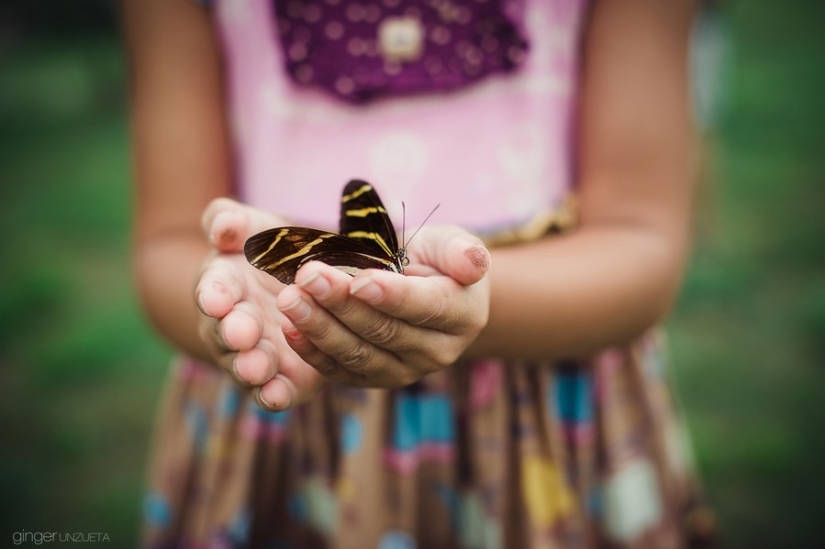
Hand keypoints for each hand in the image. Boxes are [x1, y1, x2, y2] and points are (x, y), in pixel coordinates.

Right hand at [194, 198, 325, 409]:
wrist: (305, 287)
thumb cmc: (272, 251)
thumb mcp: (255, 226)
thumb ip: (230, 220)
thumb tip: (221, 227)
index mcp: (224, 285)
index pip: (213, 288)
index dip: (214, 294)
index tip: (216, 298)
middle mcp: (232, 324)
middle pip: (226, 332)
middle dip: (233, 333)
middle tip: (242, 333)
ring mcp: (255, 354)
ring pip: (245, 365)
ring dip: (250, 368)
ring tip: (258, 368)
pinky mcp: (283, 379)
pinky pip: (273, 391)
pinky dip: (272, 396)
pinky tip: (277, 397)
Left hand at [276, 225, 490, 386]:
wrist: (426, 289)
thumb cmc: (437, 260)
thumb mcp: (453, 245)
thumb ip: (462, 252)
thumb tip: (473, 263)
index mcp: (462, 316)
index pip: (425, 307)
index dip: (392, 295)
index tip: (358, 279)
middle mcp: (436, 352)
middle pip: (384, 331)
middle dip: (342, 303)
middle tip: (307, 276)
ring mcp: (403, 371)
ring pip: (357, 354)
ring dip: (319, 327)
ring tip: (290, 299)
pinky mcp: (371, 377)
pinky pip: (339, 370)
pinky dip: (312, 350)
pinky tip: (289, 327)